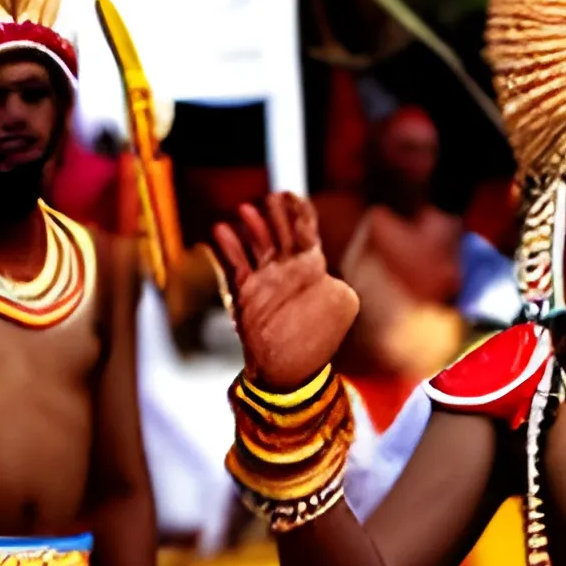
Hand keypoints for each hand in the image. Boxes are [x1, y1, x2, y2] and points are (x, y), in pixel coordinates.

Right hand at [214, 193, 359, 390]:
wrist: (289, 371)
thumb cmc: (317, 341)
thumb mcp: (342, 305)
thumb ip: (338, 277)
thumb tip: (328, 269)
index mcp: (314, 270)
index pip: (307, 232)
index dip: (300, 212)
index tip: (292, 195)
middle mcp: (290, 271)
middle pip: (281, 232)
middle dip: (275, 213)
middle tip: (270, 196)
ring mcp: (268, 280)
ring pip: (258, 244)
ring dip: (253, 226)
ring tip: (245, 209)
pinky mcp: (248, 293)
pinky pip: (237, 264)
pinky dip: (230, 247)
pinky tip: (222, 231)